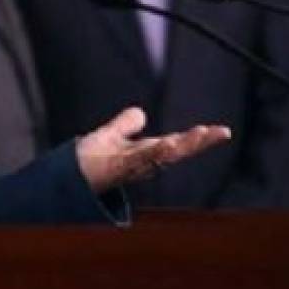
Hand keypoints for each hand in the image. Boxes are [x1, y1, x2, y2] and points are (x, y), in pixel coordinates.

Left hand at [76, 107, 230, 193]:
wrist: (66, 175)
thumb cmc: (90, 159)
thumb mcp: (111, 135)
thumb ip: (126, 124)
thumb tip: (141, 114)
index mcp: (145, 153)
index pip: (177, 143)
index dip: (198, 138)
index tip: (222, 131)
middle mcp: (142, 162)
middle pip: (176, 152)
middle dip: (198, 143)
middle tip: (221, 132)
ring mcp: (130, 167)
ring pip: (161, 158)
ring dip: (180, 146)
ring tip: (200, 134)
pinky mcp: (115, 169)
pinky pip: (137, 161)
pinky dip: (153, 153)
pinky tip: (167, 144)